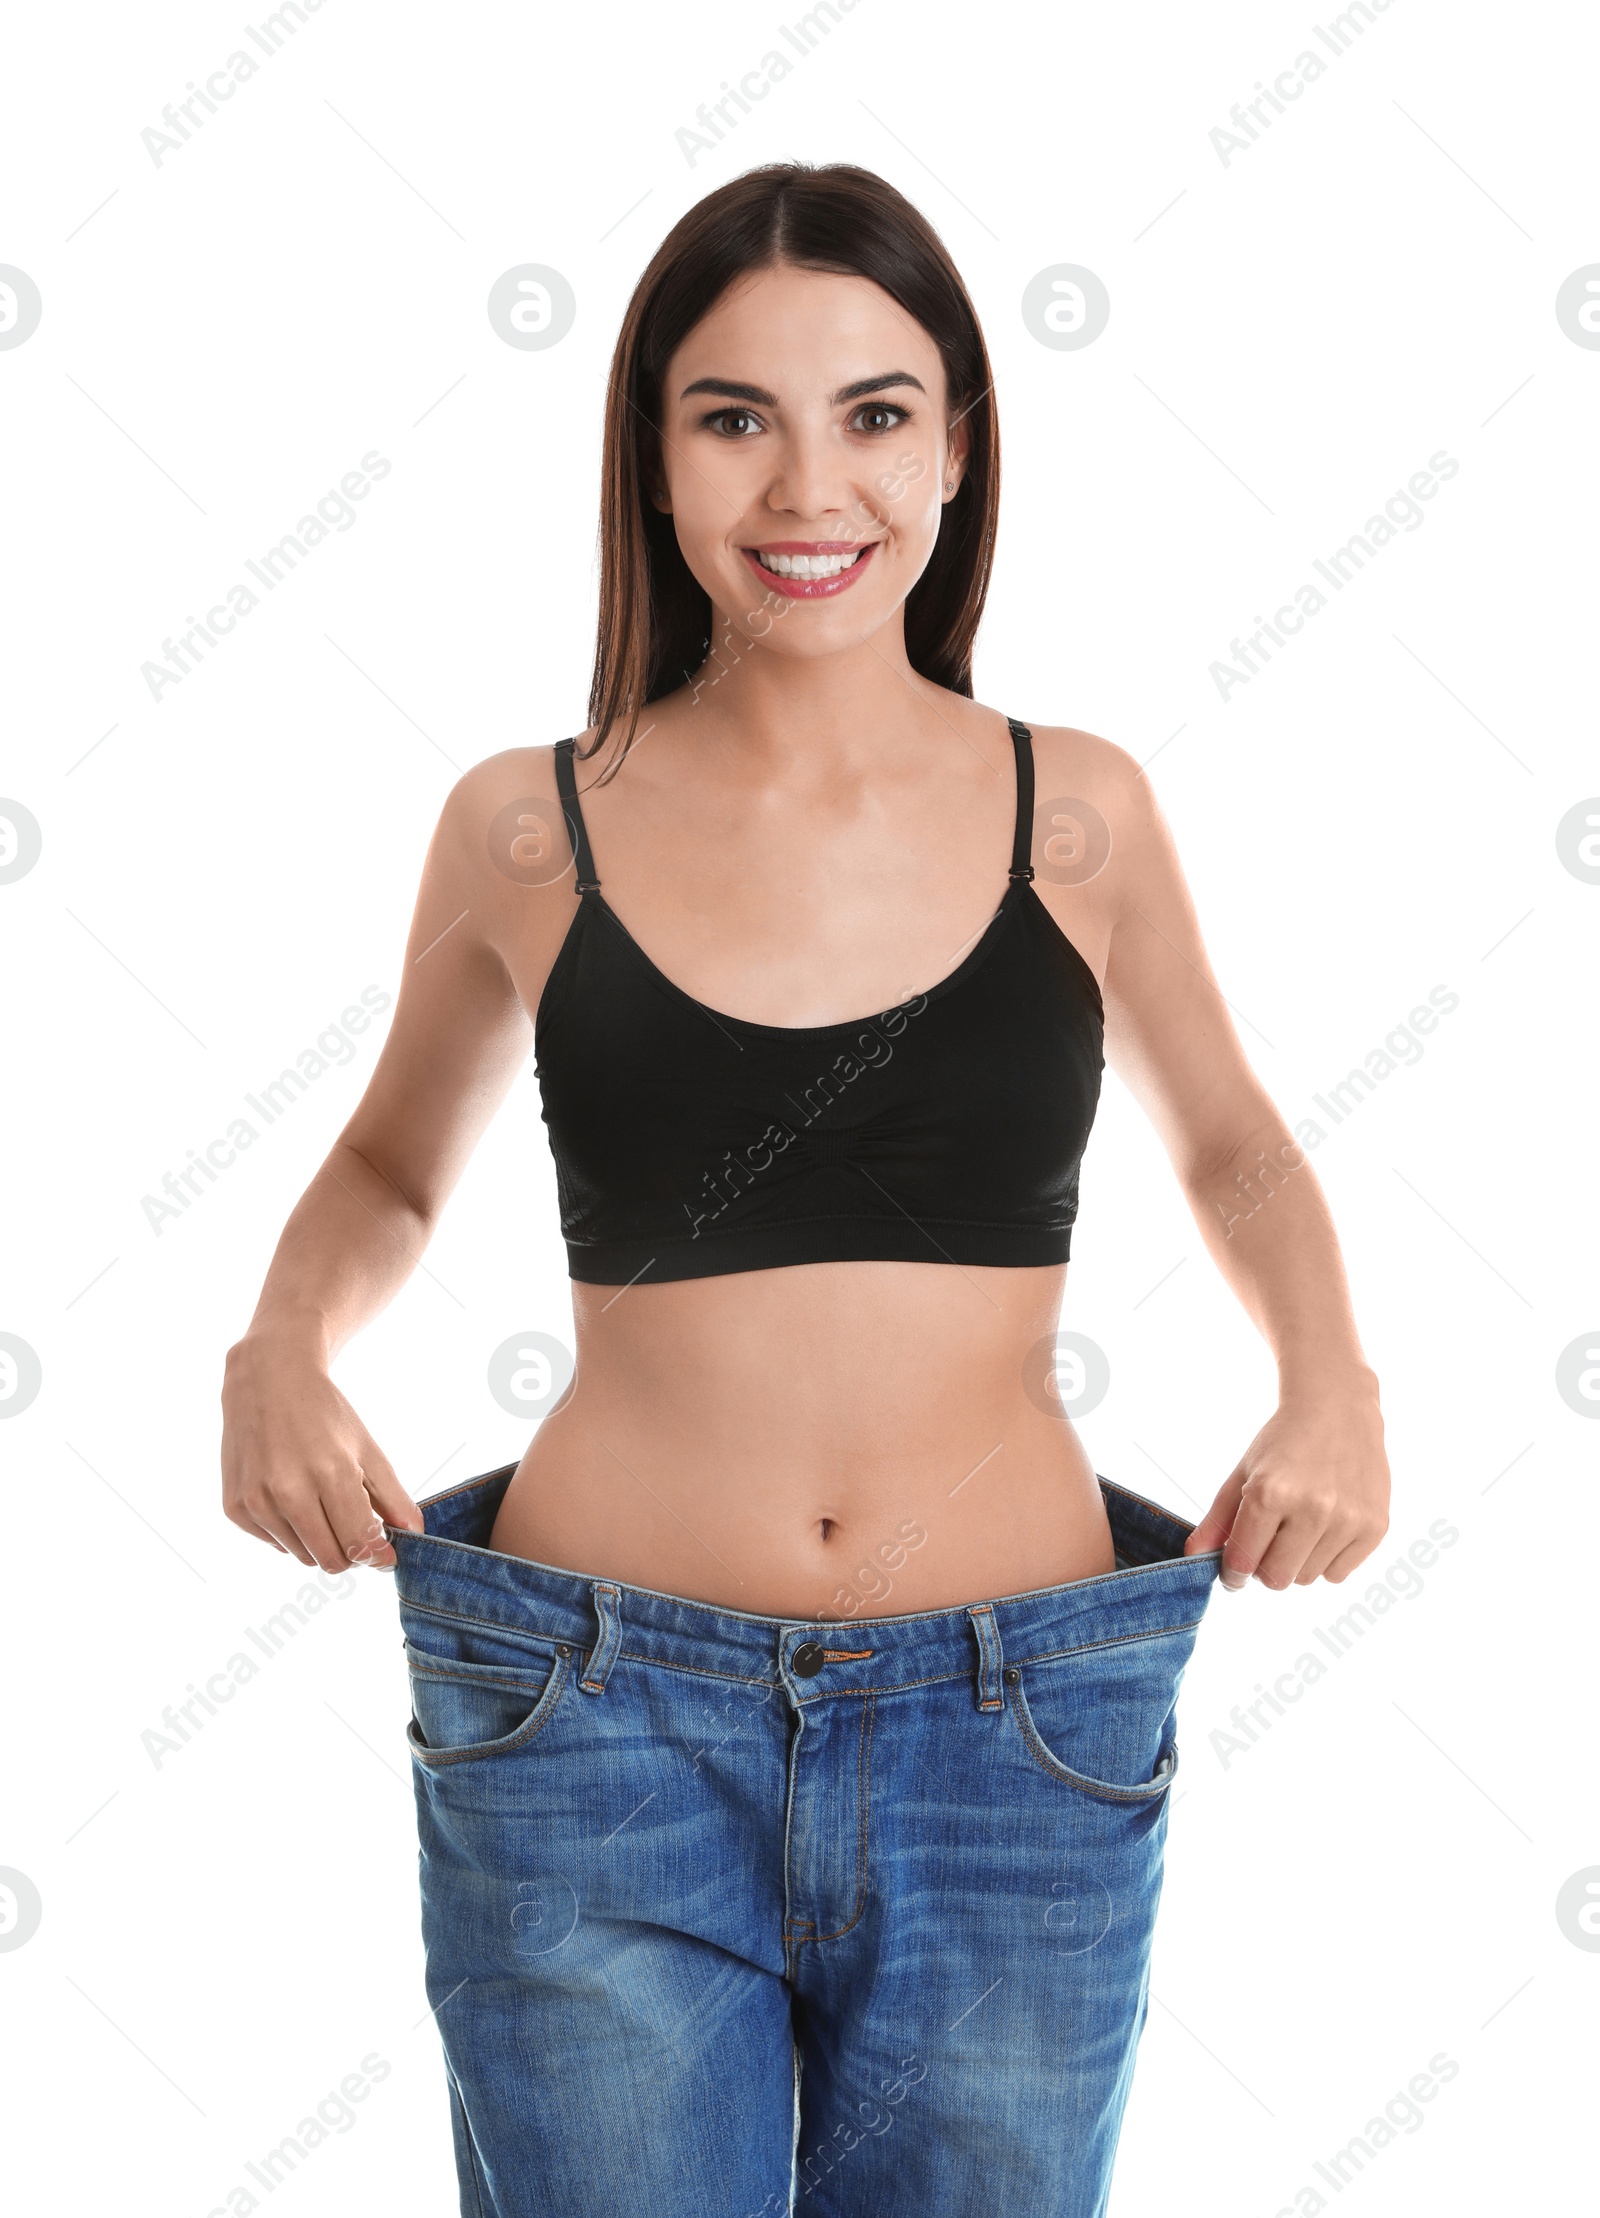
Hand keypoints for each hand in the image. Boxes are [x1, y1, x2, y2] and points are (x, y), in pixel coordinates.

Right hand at [221, 1334, 422, 1572]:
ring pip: (303, 1556)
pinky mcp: (234, 1508)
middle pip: (331, 1560)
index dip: (378, 1555)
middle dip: (351, 1552)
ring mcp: (257, 1502)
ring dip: (319, 1541)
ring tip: (320, 1502)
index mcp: (330, 1474)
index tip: (386, 1554)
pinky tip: (290, 1496)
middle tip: (356, 1527)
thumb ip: (394, 1496)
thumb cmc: (323, 1414)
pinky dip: (290, 1532)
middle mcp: (288, 1492)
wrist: (267, 1380)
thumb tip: (415, 1535)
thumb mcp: (367, 1448)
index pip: (359, 1543)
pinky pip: (274, 1543)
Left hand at [1184, 1372, 1388, 1590]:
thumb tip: (1193, 1557)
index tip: (1234, 1572)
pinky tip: (1324, 1528)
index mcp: (1270, 1492)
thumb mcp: (1243, 1473)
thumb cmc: (1283, 1442)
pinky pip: (1338, 1573)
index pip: (1243, 1563)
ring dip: (1297, 1562)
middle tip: (1267, 1542)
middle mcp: (1313, 1508)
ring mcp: (1348, 1519)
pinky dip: (1326, 1560)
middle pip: (1277, 1579)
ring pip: (1308, 1579)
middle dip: (1265, 1568)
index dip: (1233, 1574)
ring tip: (1299, 1526)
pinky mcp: (1375, 1526)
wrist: (1337, 1409)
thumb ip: (1217, 1519)